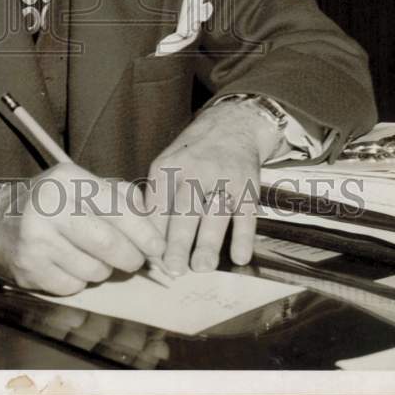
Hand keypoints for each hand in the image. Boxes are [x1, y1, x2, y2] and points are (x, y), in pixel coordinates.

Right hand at [0, 162, 163, 294]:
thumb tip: (153, 226)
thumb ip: (117, 197)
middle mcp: (49, 205)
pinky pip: (73, 287)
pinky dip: (79, 282)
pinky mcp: (29, 268)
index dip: (144, 232)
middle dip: (131, 258)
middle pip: (109, 244)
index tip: (158, 247)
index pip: (118, 208)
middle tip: (135, 261)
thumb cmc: (49, 204)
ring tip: (91, 257)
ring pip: (95, 270)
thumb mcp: (78, 186)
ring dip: (103, 270)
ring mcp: (37, 239)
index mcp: (66, 179)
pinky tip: (67, 265)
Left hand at [144, 100, 276, 276]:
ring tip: (201, 267)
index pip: (158, 205)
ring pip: (215, 213)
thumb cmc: (192, 155)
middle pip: (185, 209)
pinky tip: (239, 258)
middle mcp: (196, 171)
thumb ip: (157, 199)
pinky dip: (244, 237)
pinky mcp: (248, 187)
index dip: (154, 234)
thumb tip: (146, 239)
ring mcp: (224, 179)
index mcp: (169, 168)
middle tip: (173, 269)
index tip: (151, 260)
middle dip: (178, 241)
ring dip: (208, 242)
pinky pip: (247, 215)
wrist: (231, 125)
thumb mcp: (166, 165)